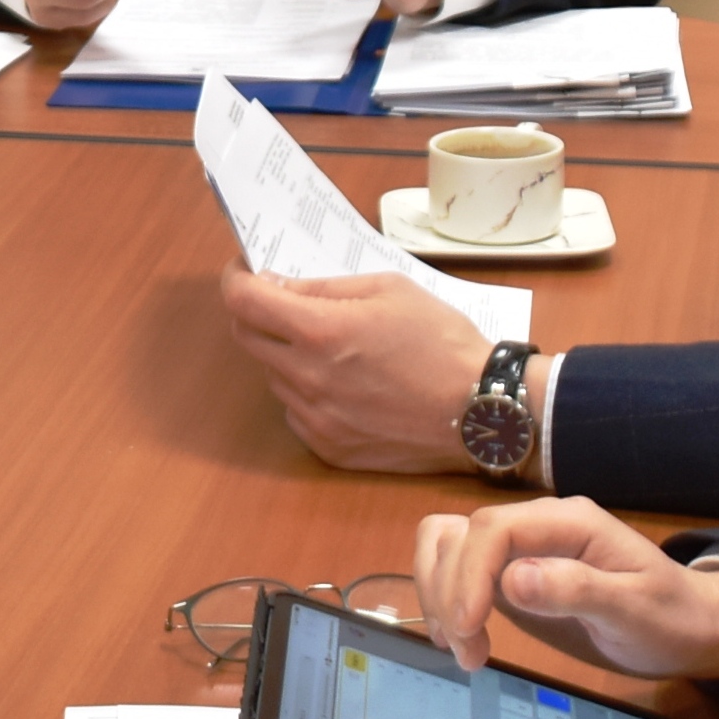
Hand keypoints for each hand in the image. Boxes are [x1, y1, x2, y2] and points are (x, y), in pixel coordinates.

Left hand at [218, 263, 488, 472]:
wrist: (482, 411)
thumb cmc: (442, 342)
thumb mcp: (388, 290)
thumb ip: (324, 288)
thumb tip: (278, 286)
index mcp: (321, 332)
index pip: (244, 302)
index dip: (235, 279)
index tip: (243, 270)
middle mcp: (308, 378)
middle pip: (247, 338)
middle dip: (256, 313)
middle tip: (282, 303)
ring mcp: (316, 418)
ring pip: (274, 376)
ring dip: (286, 355)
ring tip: (334, 348)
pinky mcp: (329, 448)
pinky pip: (296, 412)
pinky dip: (307, 392)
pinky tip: (346, 386)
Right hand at [414, 500, 718, 681]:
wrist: (691, 627)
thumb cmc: (670, 617)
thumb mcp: (635, 609)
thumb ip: (577, 590)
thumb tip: (513, 580)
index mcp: (569, 522)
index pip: (493, 528)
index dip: (468, 573)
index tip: (468, 626)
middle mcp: (538, 525)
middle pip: (460, 534)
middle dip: (450, 592)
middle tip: (468, 654)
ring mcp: (522, 547)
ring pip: (448, 544)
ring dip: (438, 592)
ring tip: (460, 648)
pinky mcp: (512, 573)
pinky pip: (460, 569)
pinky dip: (446, 597)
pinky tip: (460, 636)